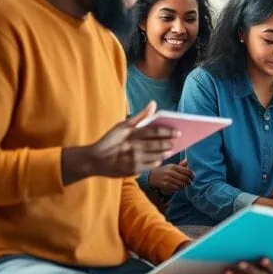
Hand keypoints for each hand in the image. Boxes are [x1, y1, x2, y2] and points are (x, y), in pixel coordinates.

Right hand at [62, 101, 178, 182]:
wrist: (94, 160)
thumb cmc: (110, 141)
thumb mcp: (122, 126)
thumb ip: (140, 116)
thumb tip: (153, 104)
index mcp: (131, 134)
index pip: (154, 132)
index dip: (168, 132)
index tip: (178, 132)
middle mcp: (133, 147)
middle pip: (157, 145)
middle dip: (169, 143)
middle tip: (176, 141)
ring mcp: (134, 160)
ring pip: (156, 156)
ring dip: (165, 153)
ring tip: (169, 149)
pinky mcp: (133, 170)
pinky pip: (151, 166)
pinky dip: (157, 161)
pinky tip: (159, 158)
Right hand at [147, 159, 193, 195]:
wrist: (151, 176)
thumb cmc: (164, 171)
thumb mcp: (171, 166)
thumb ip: (180, 165)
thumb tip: (187, 161)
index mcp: (173, 166)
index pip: (187, 171)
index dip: (192, 175)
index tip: (193, 177)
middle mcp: (171, 172)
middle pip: (185, 178)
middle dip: (189, 182)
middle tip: (190, 183)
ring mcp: (167, 178)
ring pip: (181, 184)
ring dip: (184, 186)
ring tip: (185, 186)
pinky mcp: (164, 184)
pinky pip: (175, 188)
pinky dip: (179, 188)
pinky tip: (179, 187)